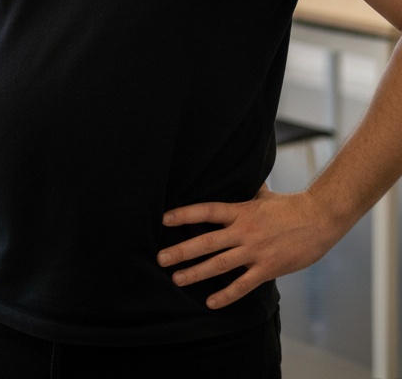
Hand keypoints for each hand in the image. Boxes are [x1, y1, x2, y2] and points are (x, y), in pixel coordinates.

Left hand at [157, 186, 339, 308]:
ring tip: (177, 279)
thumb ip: (248, 192)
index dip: (185, 215)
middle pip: (206, 241)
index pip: (207, 211)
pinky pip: (242, 285)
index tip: (164, 220)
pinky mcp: (268, 268)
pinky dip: (226, 294)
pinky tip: (211, 302)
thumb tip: (239, 178)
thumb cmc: (291, 206)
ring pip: (219, 264)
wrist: (319, 219)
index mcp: (241, 210)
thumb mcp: (265, 195)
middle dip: (182, 251)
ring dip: (196, 272)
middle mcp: (244, 231)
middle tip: (161, 259)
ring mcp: (255, 251)